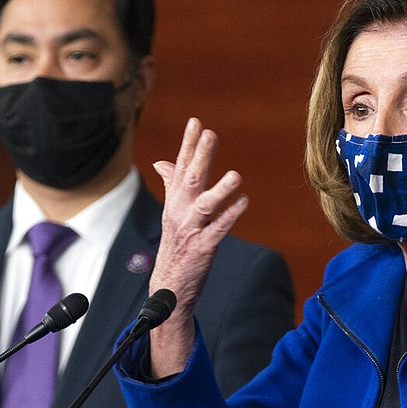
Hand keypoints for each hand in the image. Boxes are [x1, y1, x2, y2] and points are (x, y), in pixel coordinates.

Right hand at [149, 118, 248, 375]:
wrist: (168, 286)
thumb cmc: (176, 244)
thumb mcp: (172, 212)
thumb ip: (171, 184)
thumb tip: (162, 161)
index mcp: (174, 201)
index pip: (180, 166)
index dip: (188, 144)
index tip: (196, 121)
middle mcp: (179, 212)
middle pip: (191, 179)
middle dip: (200, 156)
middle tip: (210, 134)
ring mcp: (190, 230)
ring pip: (204, 205)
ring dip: (220, 190)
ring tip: (236, 175)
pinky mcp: (202, 248)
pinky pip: (218, 230)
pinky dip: (230, 216)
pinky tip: (244, 202)